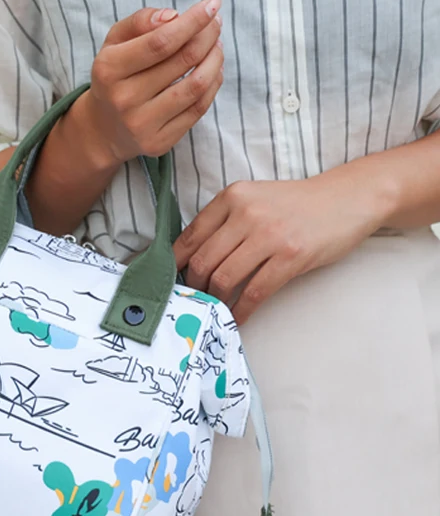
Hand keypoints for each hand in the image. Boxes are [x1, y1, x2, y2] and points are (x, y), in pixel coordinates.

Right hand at [80, 0, 223, 167]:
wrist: (104, 129)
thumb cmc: (115, 77)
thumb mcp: (114, 43)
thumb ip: (139, 22)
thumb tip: (173, 16)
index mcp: (110, 70)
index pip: (160, 42)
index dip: (192, 22)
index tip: (212, 5)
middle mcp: (124, 100)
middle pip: (182, 60)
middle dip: (207, 36)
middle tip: (216, 23)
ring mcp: (142, 125)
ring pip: (195, 86)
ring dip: (215, 60)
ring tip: (217, 45)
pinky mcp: (159, 142)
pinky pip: (197, 110)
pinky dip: (213, 85)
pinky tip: (213, 70)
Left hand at [173, 172, 391, 323]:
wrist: (346, 199)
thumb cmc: (295, 204)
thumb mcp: (253, 199)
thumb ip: (223, 221)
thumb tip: (190, 258)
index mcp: (232, 197)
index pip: (189, 236)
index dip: (173, 264)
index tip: (168, 281)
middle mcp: (247, 214)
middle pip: (202, 261)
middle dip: (193, 287)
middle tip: (192, 300)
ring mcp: (269, 235)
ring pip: (223, 278)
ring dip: (214, 300)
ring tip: (213, 309)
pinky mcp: (290, 257)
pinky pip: (254, 292)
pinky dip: (240, 310)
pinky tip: (236, 318)